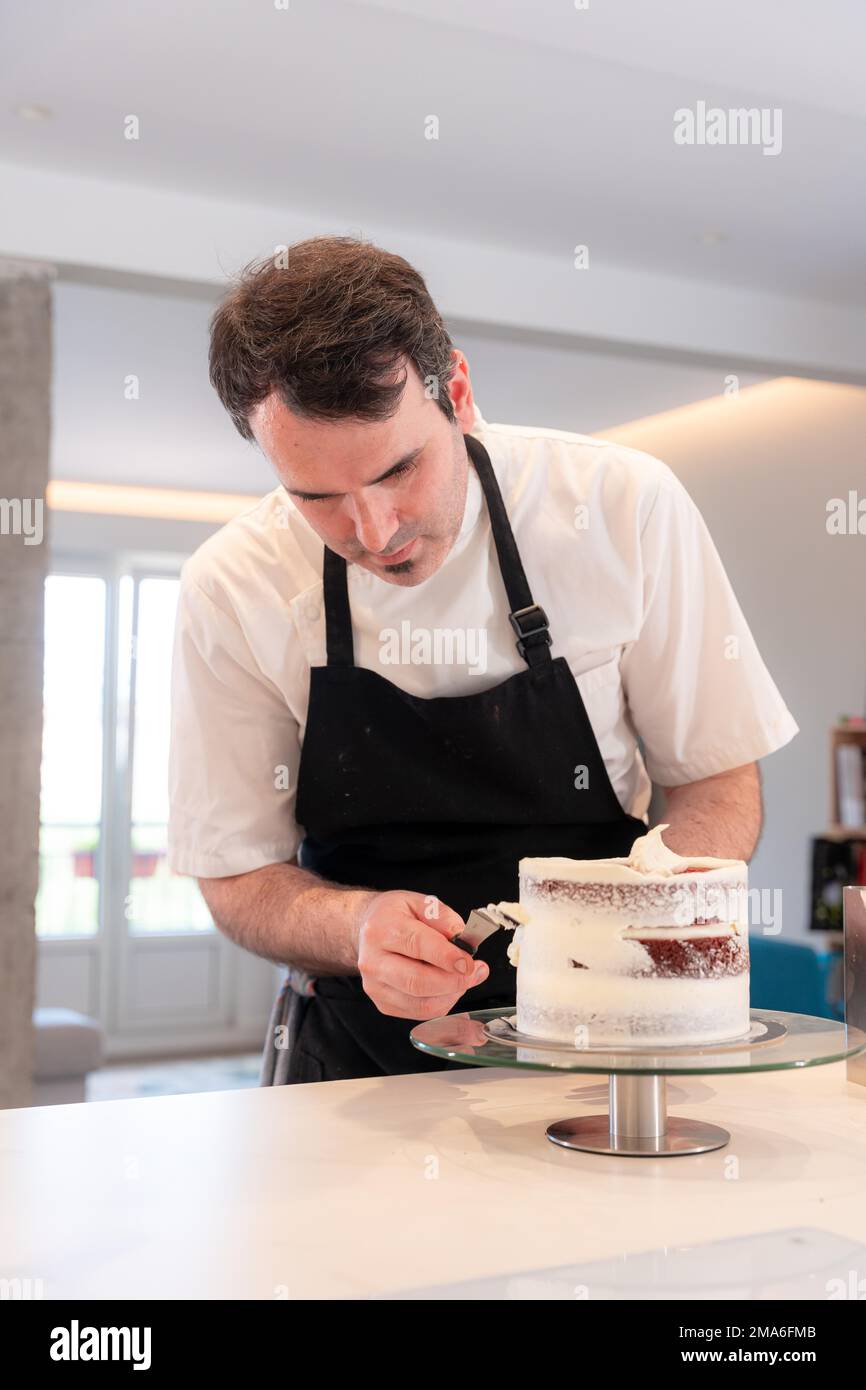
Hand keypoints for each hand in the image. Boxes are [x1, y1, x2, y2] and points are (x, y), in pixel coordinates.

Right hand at [356, 890, 489, 1019]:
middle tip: (476, 972)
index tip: (469, 962)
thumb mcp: (419, 902)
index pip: (417, 945)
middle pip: (418, 982)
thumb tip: (461, 938)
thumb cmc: (396, 915)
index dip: (447, 957)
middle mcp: (373, 961)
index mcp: (381, 929)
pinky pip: (420, 1012)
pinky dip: (442, 1002)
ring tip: (465, 978)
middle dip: (454, 981)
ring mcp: (375, 986)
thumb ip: (443, 917)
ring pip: (422, 1004)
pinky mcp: (383, 1003)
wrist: (368, 929)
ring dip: (452, 994)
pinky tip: (449, 987)